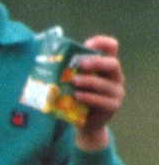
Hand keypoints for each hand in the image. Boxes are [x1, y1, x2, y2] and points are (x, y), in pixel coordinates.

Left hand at [73, 35, 123, 150]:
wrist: (84, 121)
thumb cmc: (77, 96)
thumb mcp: (73, 80)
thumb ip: (69, 69)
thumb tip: (46, 58)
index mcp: (106, 66)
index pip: (112, 47)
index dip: (102, 43)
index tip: (88, 44)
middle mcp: (115, 77)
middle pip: (112, 64)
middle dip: (96, 62)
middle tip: (80, 65)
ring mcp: (116, 92)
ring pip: (105, 84)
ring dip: (89, 82)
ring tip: (74, 82)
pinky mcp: (113, 106)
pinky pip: (103, 100)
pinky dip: (89, 97)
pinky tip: (78, 96)